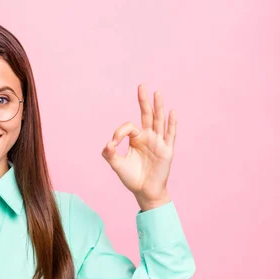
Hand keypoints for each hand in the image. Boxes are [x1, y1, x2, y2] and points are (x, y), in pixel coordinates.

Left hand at [101, 84, 175, 210]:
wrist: (145, 192)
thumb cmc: (132, 178)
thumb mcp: (117, 165)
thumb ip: (110, 154)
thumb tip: (108, 144)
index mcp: (136, 139)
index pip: (129, 127)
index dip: (119, 132)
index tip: (113, 144)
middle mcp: (148, 137)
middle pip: (147, 115)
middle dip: (143, 101)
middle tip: (141, 85)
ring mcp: (159, 142)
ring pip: (158, 121)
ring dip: (158, 107)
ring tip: (157, 93)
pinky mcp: (167, 151)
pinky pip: (170, 135)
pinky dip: (171, 123)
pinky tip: (171, 112)